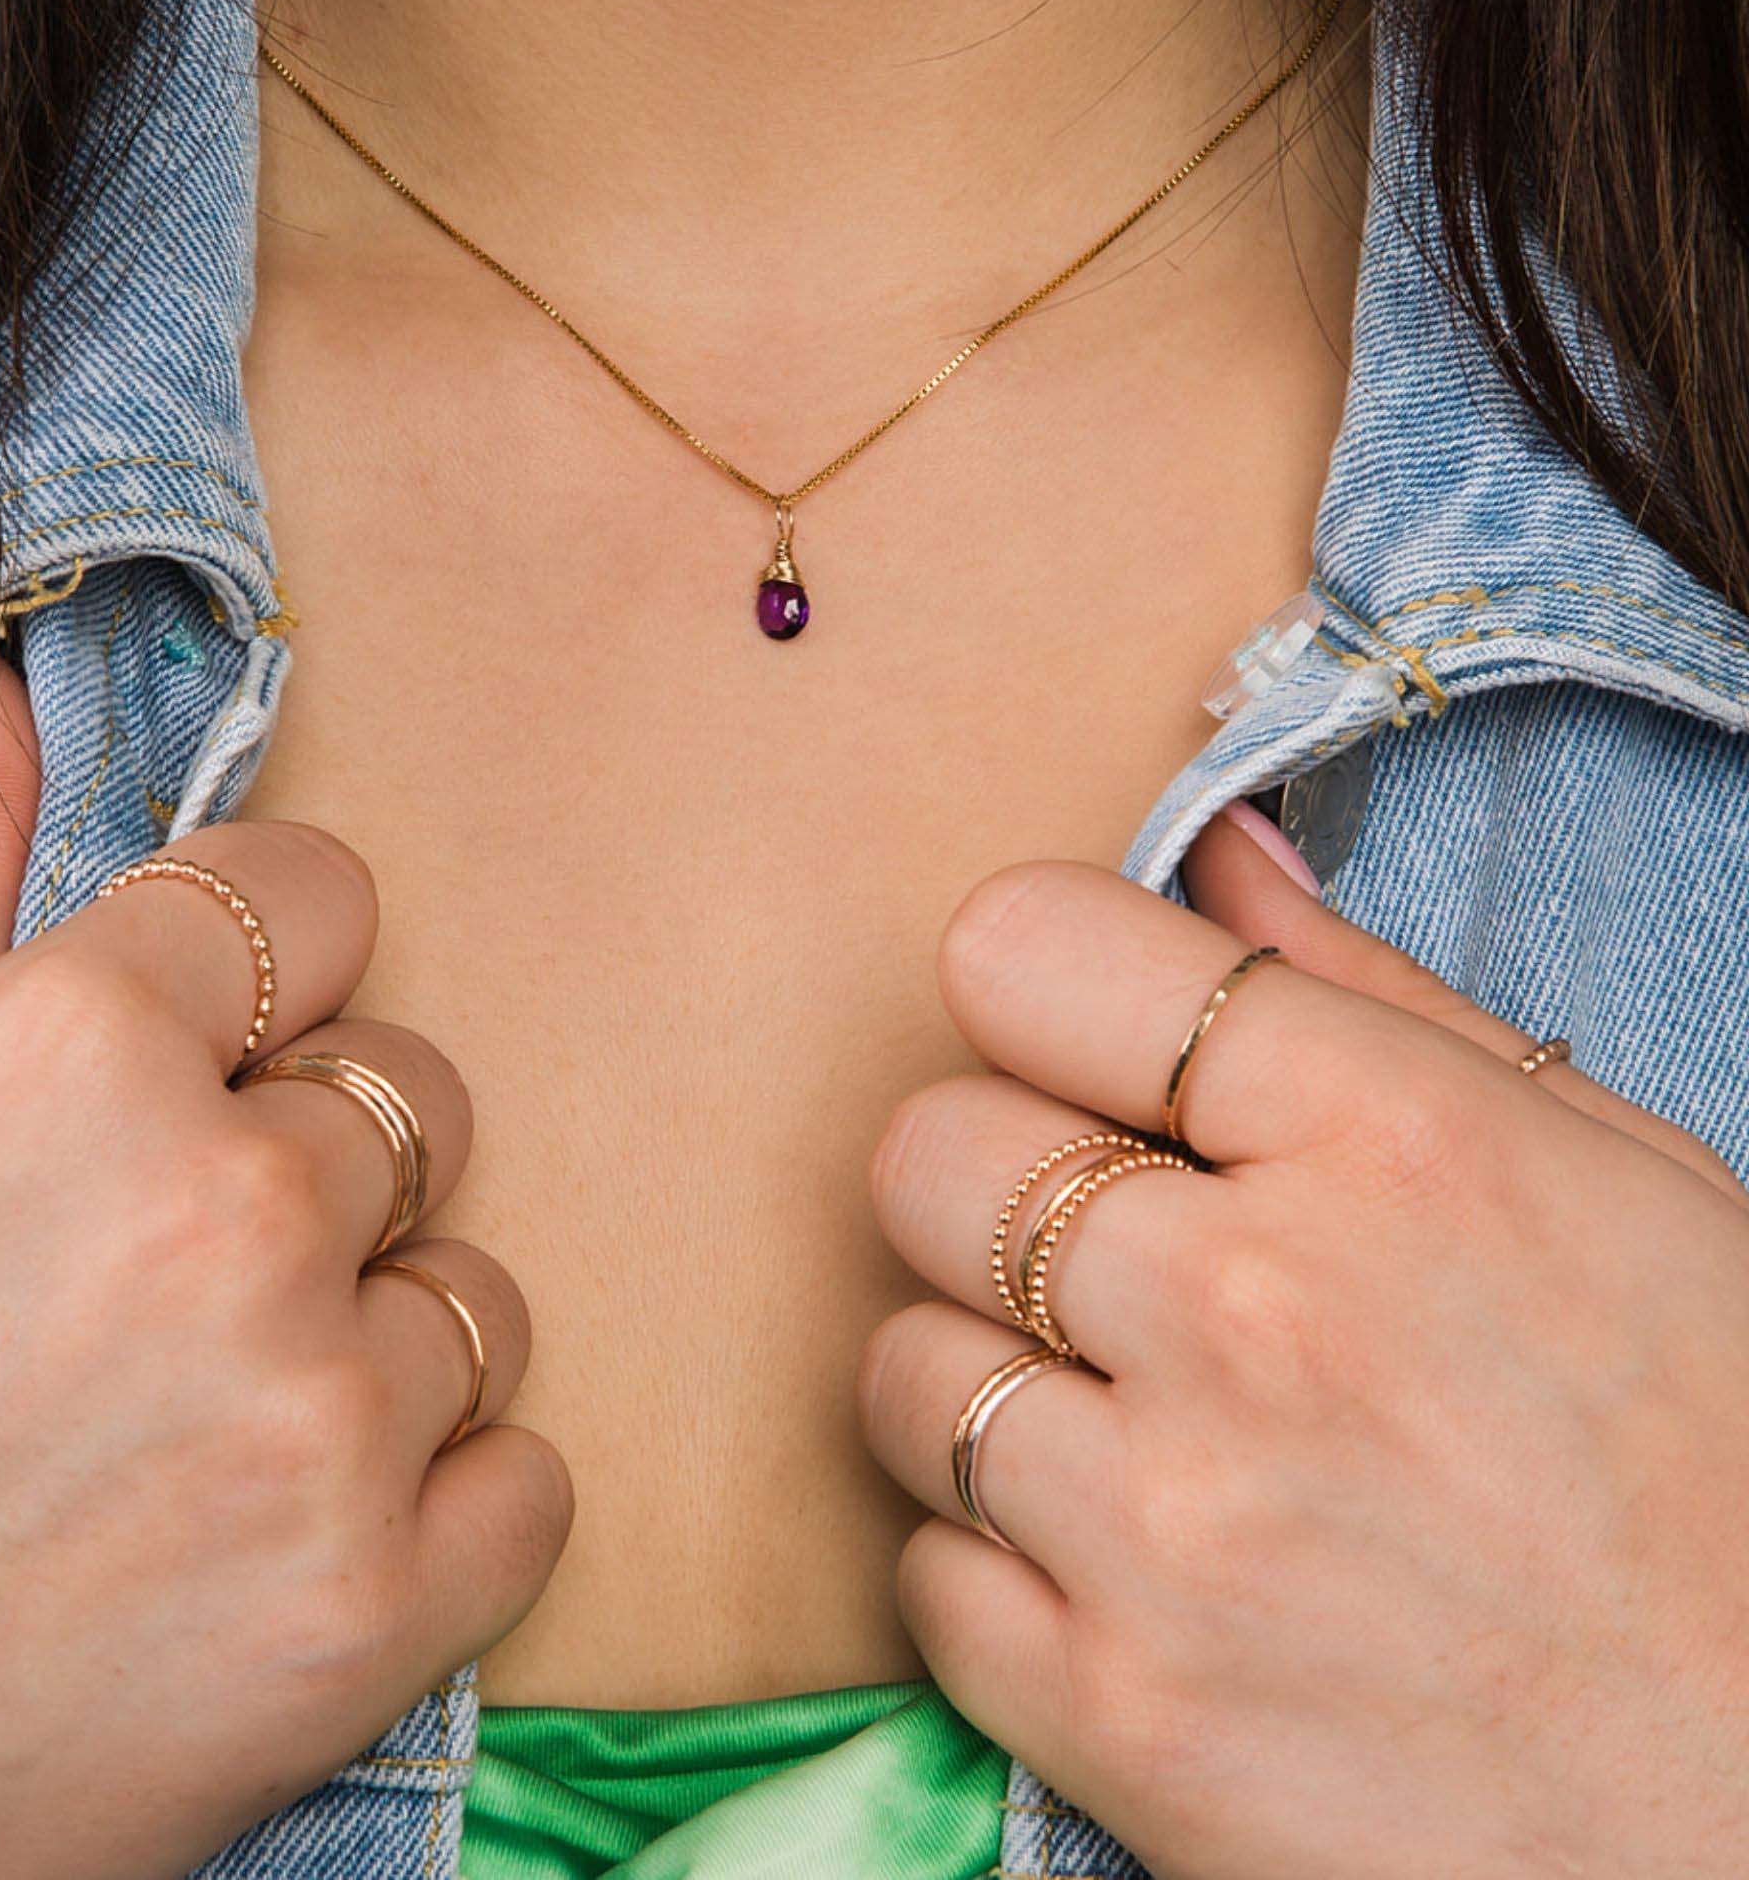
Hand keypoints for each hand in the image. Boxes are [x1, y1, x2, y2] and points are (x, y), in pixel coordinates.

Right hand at [0, 652, 569, 1879]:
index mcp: (82, 1050)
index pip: (321, 895)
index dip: (271, 966)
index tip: (227, 1032)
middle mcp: (230, 1212)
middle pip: (415, 1094)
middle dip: (315, 1165)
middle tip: (172, 1274)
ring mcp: (322, 1417)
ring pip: (474, 1292)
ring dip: (371, 1341)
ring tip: (207, 1421)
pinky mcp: (378, 1608)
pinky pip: (530, 1476)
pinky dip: (442, 1501)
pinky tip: (296, 1528)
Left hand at [860, 807, 1748, 1878]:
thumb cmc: (1719, 1478)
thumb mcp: (1616, 1184)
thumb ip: (1380, 996)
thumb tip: (1210, 849)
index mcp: (1394, 1144)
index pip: (1027, 951)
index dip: (1039, 992)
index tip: (1084, 1050)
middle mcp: (1261, 1316)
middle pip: (927, 1152)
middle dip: (997, 1185)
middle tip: (1106, 1254)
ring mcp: (1176, 1528)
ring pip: (899, 1365)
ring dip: (986, 1381)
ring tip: (1128, 1424)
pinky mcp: (1121, 1716)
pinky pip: (921, 1571)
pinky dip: (995, 1566)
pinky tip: (1127, 1567)